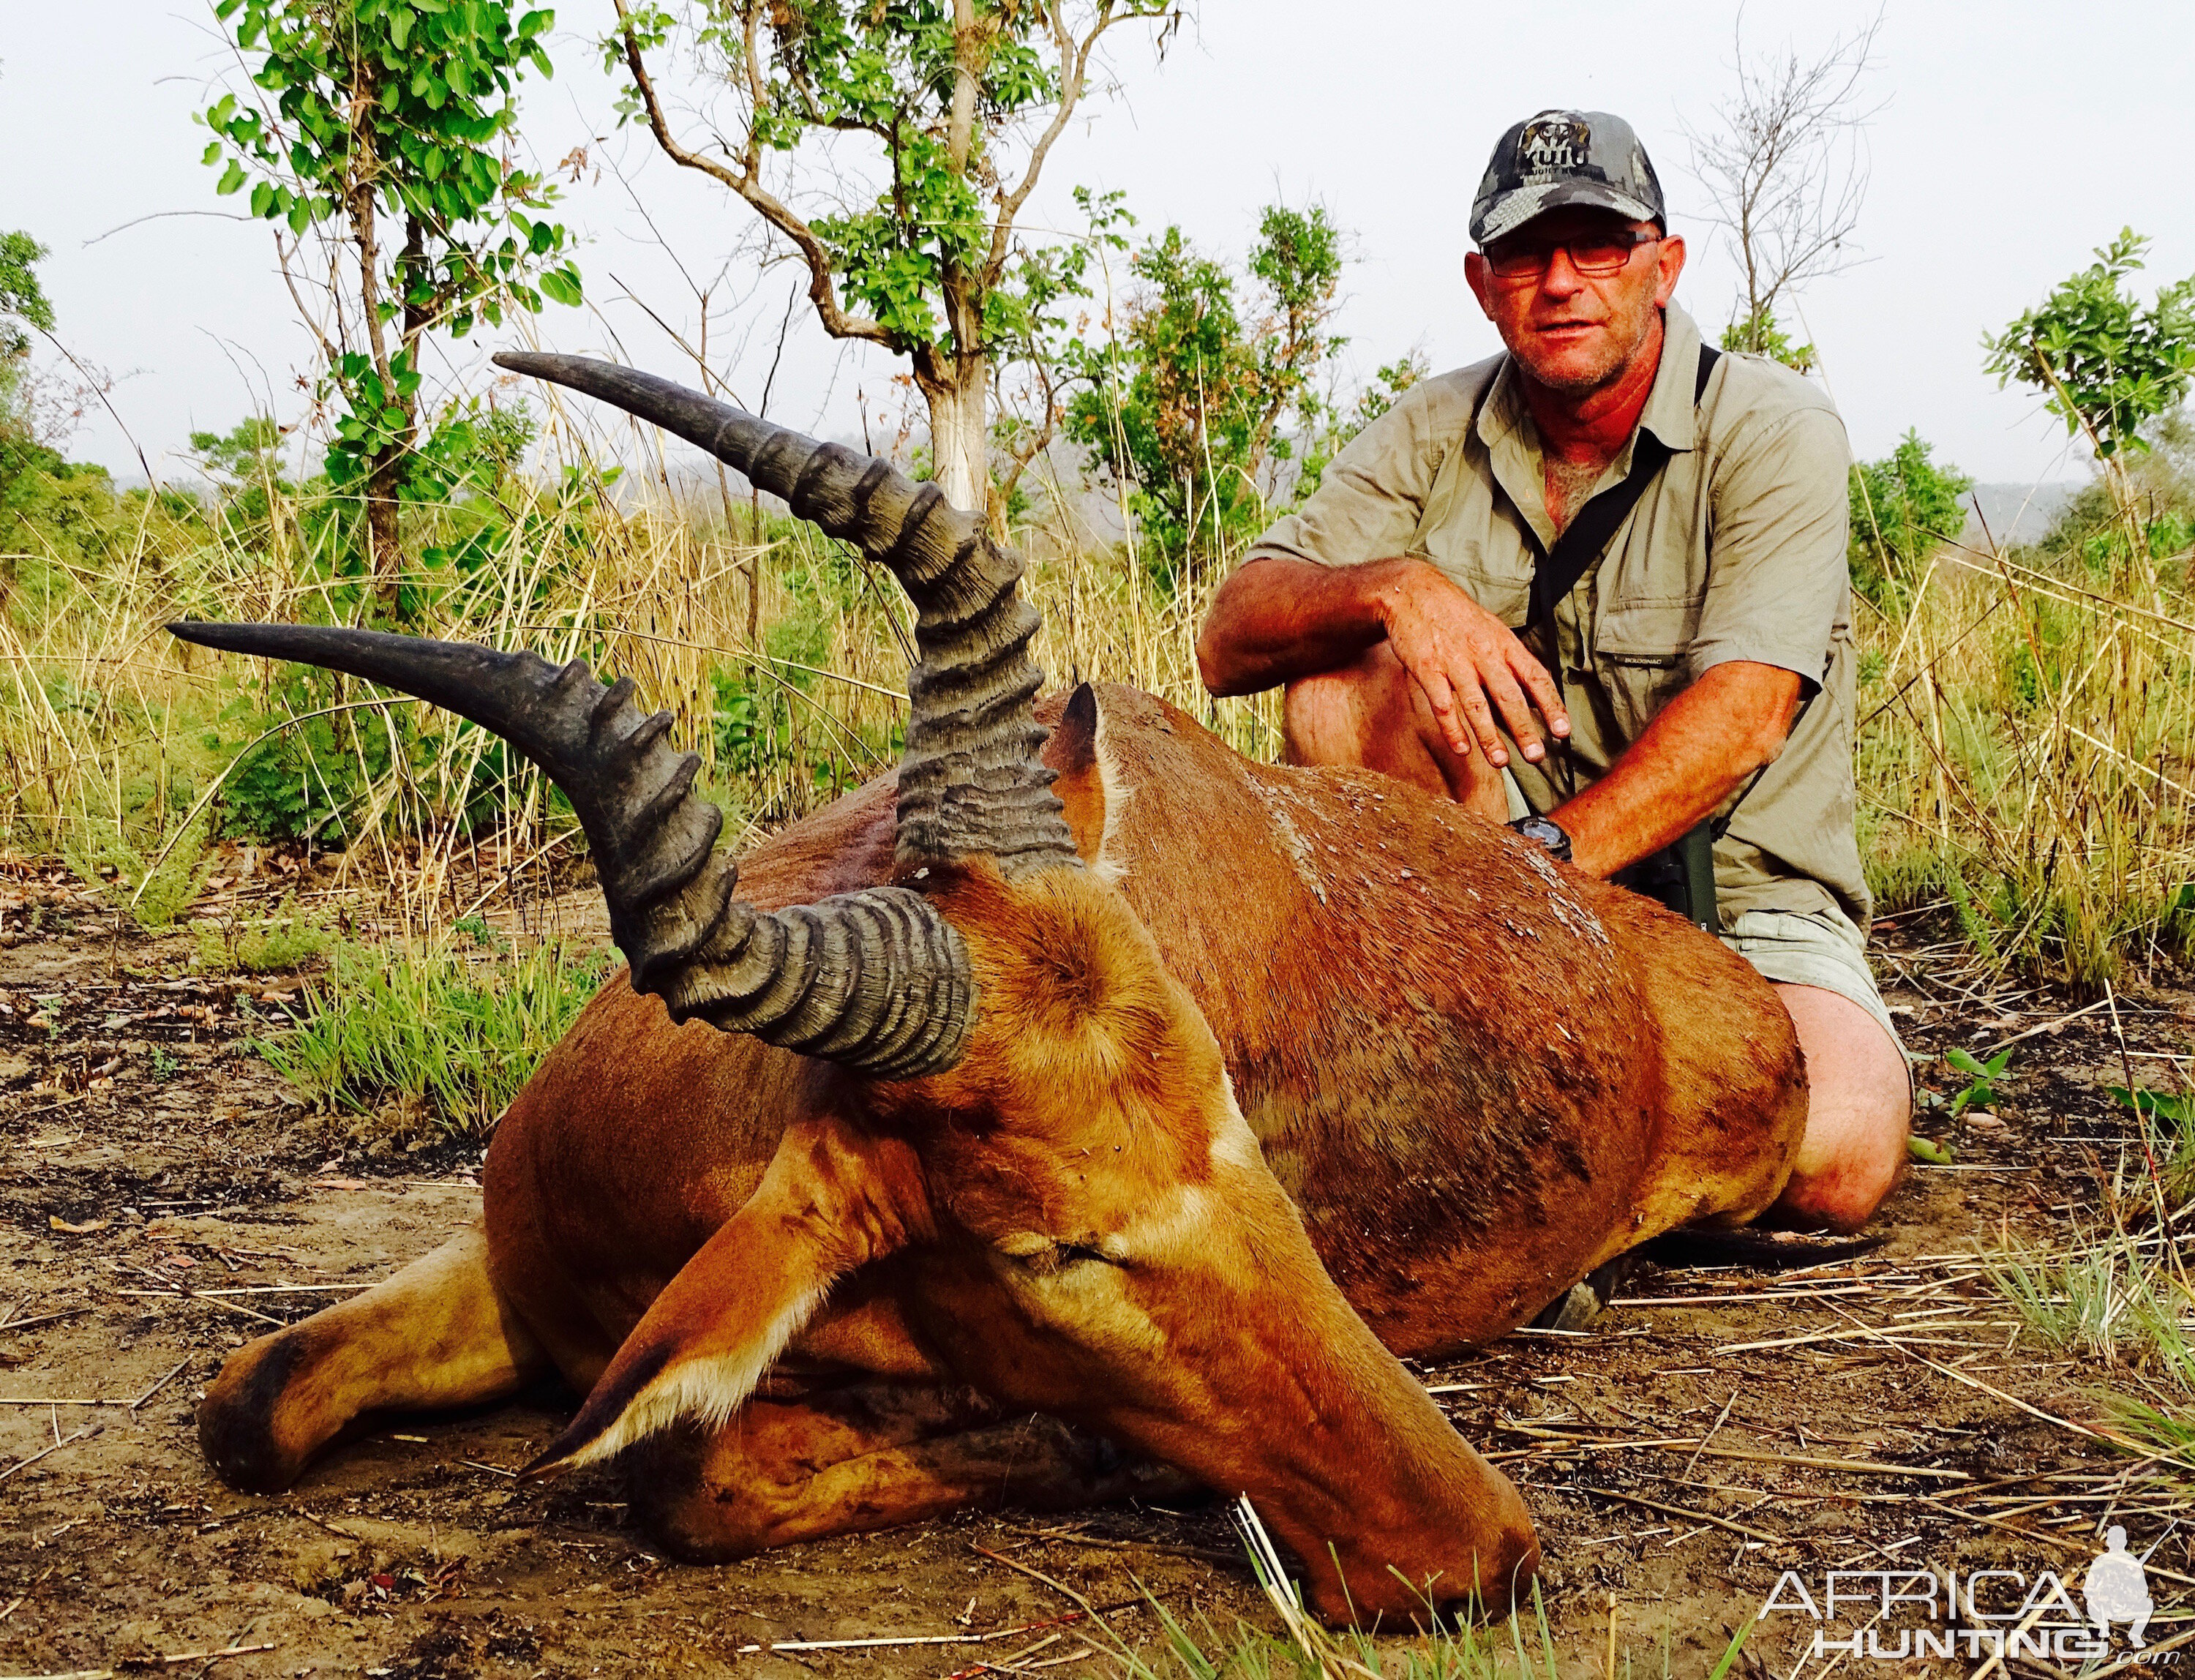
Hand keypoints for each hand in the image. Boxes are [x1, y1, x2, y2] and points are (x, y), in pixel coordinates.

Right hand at [1374, 561, 1569, 766]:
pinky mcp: (1427, 668)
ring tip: (1501, 761)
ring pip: (1476, 704)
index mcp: (1504, 643)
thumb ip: (1511, 660)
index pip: (1535, 677)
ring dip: (1489, 736)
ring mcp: (1454, 661)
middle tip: (1536, 756)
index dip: (1550, 705)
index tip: (1562, 731)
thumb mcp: (1492, 629)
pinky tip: (1462, 748)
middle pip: (1508, 695)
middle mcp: (1483, 653)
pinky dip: (1452, 728)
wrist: (1413, 592)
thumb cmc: (1457, 616)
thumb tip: (1534, 694)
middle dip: (1523, 728)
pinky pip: (1442, 703)